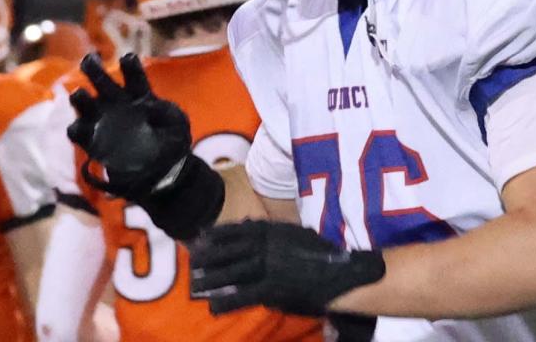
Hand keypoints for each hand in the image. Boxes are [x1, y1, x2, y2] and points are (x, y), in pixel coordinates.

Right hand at [68, 53, 191, 200]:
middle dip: (94, 69)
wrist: (160, 170)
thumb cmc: (170, 140)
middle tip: (90, 58)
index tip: (128, 57)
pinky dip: (76, 129)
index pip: (134, 76)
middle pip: (103, 82)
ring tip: (80, 93)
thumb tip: (149, 108)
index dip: (130, 66)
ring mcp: (102, 122)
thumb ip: (165, 114)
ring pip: (85, 104)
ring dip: (81, 98)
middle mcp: (117, 103)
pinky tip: (78, 127)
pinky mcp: (93, 142)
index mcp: (140, 95)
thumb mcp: (176, 124)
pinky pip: (79, 133)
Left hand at [189, 220, 384, 318]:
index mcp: (276, 230)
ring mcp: (270, 265)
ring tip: (196, 285)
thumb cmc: (324, 254)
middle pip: (232, 250)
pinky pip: (243, 295)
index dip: (219, 234)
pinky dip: (227, 301)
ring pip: (234, 271)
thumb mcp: (299, 235)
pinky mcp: (273, 288)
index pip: (240, 229)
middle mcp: (270, 244)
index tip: (202, 237)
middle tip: (193, 262)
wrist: (343, 273)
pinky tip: (214, 307)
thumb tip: (253, 229)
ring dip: (213, 279)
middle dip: (210, 257)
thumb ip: (276, 234)